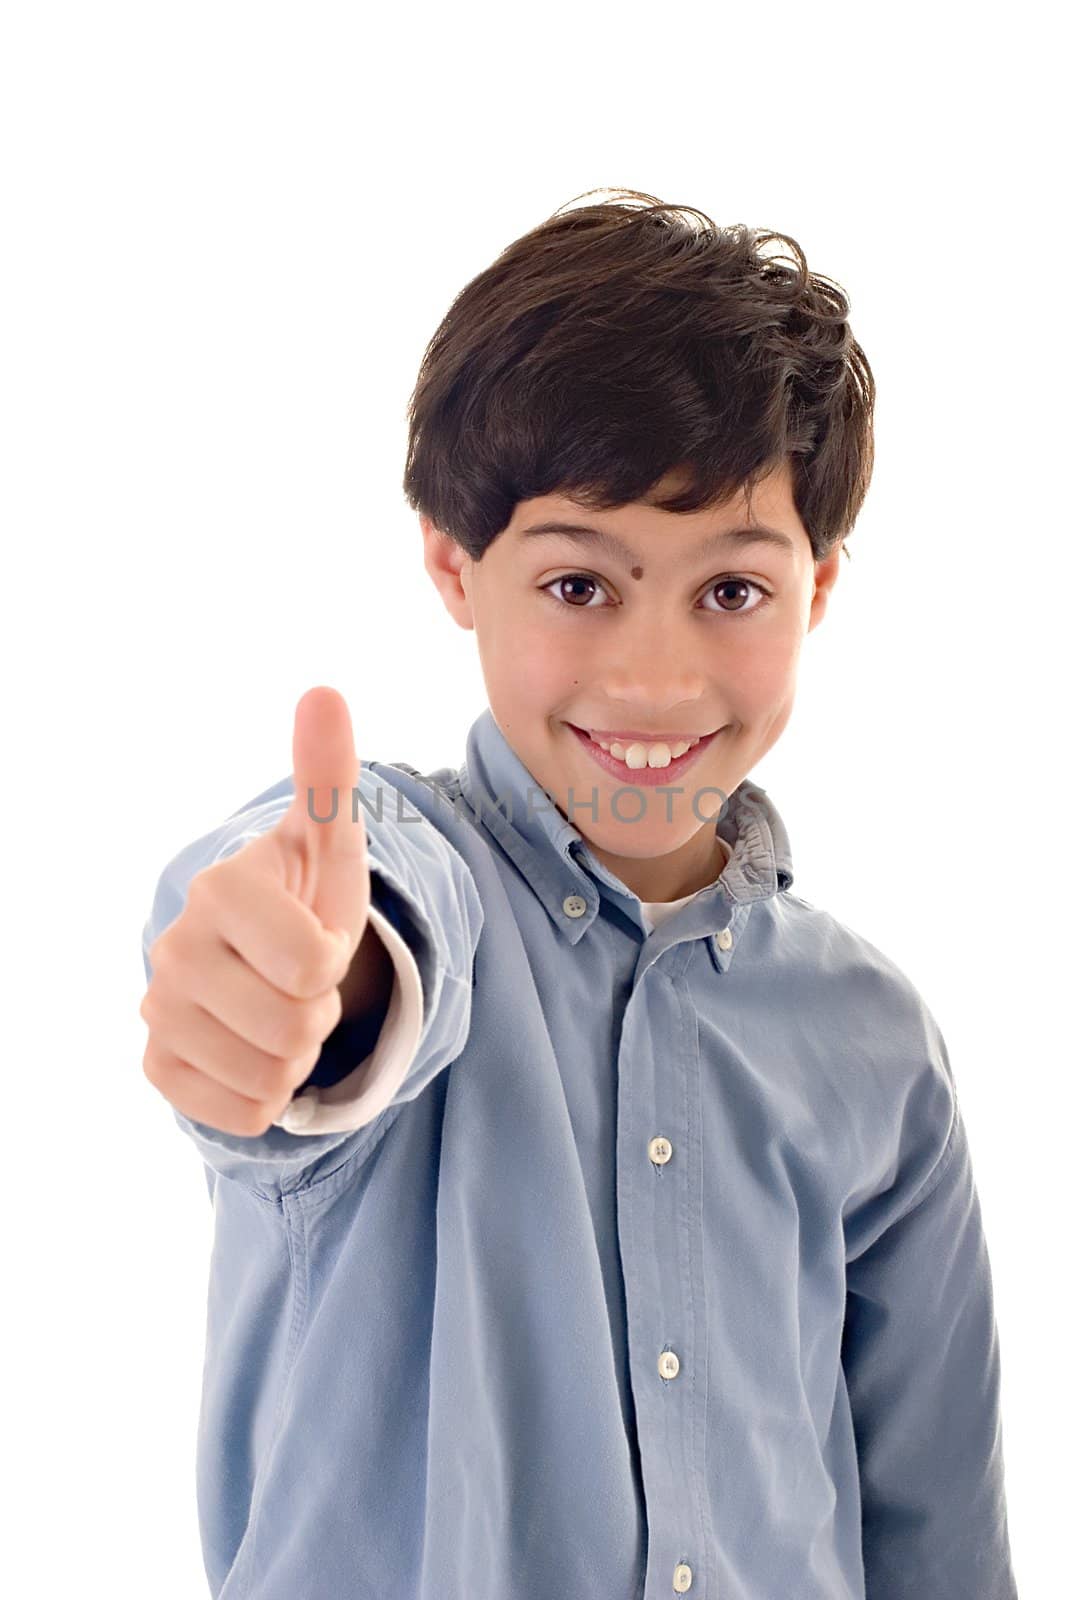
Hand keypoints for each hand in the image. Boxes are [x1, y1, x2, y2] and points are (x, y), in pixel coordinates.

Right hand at [140, 686, 369, 1135]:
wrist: (266, 959)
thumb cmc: (307, 897)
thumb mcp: (329, 842)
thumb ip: (326, 775)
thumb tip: (325, 692)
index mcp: (221, 891)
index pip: (315, 963)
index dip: (336, 958)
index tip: (319, 935)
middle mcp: (174, 949)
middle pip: (296, 1027)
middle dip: (319, 1011)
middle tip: (304, 982)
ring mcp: (159, 1012)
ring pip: (271, 1077)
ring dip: (297, 1055)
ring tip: (282, 1010)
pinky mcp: (158, 1067)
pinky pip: (241, 1113)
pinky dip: (264, 1094)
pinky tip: (253, 1049)